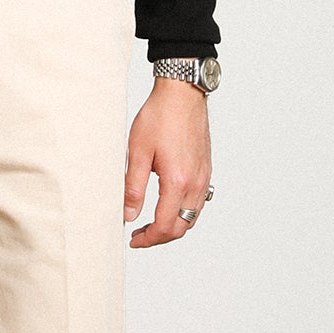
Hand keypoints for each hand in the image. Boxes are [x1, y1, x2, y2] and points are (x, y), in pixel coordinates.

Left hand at [124, 78, 212, 246]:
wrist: (182, 94)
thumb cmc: (160, 117)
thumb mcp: (137, 153)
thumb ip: (133, 188)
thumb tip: (127, 215)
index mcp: (178, 182)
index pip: (165, 226)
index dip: (147, 239)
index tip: (133, 239)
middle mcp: (196, 183)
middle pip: (182, 228)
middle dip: (159, 237)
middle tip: (139, 235)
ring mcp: (204, 177)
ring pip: (192, 218)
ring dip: (172, 226)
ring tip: (151, 224)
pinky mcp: (205, 170)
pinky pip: (198, 203)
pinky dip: (183, 213)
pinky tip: (168, 206)